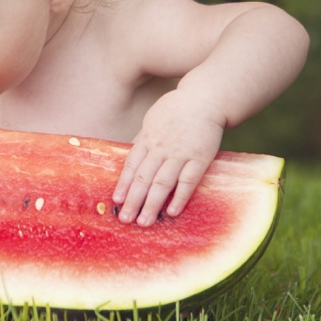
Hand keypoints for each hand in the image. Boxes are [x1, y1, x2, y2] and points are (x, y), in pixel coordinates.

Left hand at [113, 91, 225, 225]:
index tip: (116, 200)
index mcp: (147, 139)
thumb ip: (143, 139)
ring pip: (162, 183)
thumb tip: (130, 153)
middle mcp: (160, 149)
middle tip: (125, 219)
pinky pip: (188, 181)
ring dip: (152, 204)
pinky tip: (172, 212)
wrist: (204, 98)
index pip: (132, 165)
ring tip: (144, 222)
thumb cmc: (177, 109)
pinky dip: (179, 197)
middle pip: (144, 178)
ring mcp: (180, 154)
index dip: (124, 184)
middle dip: (133, 200)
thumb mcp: (152, 120)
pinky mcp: (200, 158)